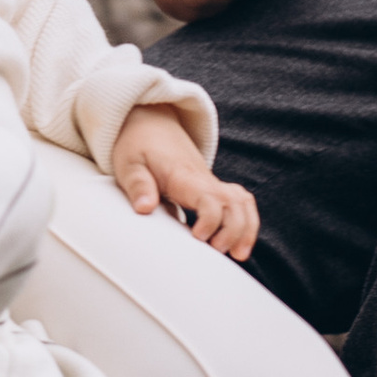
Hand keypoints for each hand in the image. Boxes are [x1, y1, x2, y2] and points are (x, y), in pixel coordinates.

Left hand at [112, 102, 257, 259]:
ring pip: (243, 202)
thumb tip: (144, 209)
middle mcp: (204, 179)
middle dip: (236, 230)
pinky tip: (237, 242)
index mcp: (184, 176)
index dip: (211, 220)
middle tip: (218, 252)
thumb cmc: (137, 145)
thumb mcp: (129, 163)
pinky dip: (246, 220)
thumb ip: (138, 185)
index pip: (210, 198)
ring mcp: (210, 183)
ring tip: (239, 255)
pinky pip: (240, 201)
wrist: (150, 122)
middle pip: (235, 203)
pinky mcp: (211, 187)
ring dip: (247, 228)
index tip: (198, 237)